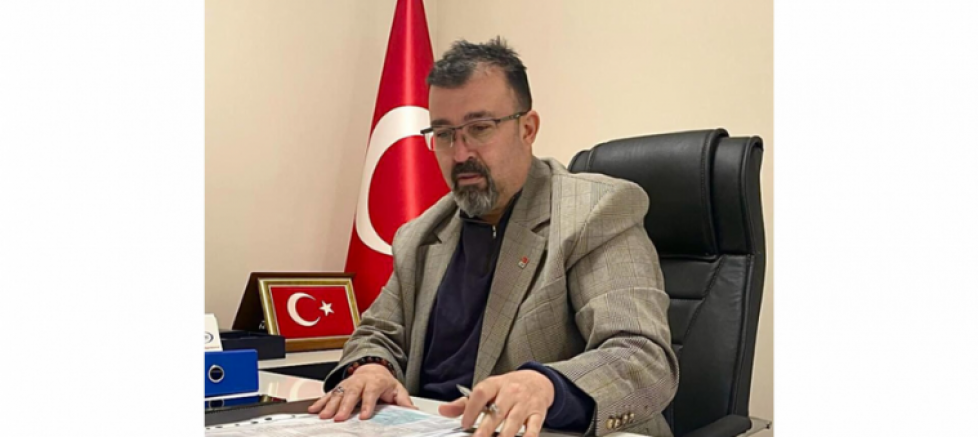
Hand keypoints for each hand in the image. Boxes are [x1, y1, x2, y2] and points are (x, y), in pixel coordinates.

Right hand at [307, 363, 415, 420]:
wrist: (373, 369)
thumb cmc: (384, 383)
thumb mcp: (397, 389)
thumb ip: (404, 401)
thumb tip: (414, 411)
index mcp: (375, 383)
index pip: (371, 394)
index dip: (367, 405)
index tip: (363, 416)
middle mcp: (359, 382)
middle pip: (351, 394)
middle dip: (344, 406)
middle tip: (339, 418)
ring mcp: (347, 384)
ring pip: (337, 394)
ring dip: (329, 405)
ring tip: (324, 416)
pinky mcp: (339, 388)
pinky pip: (328, 394)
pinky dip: (320, 402)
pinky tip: (313, 410)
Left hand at [438, 370, 553, 436]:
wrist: (538, 381)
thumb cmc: (509, 387)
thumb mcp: (488, 389)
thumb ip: (465, 402)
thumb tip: (444, 410)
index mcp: (495, 385)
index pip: (481, 393)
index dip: (472, 408)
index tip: (465, 423)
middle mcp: (511, 393)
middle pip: (497, 411)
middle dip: (486, 428)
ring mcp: (525, 404)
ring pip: (514, 421)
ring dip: (504, 435)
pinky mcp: (538, 414)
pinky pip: (533, 428)